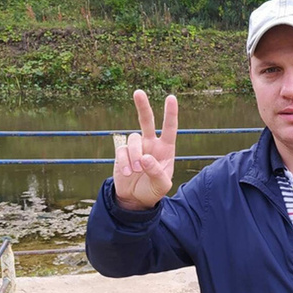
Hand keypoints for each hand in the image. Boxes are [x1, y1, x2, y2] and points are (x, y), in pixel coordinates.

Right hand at [114, 90, 177, 209]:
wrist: (136, 199)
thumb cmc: (153, 190)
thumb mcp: (162, 186)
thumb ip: (156, 172)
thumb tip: (145, 158)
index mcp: (166, 149)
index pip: (170, 128)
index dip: (171, 113)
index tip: (171, 97)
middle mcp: (151, 144)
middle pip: (147, 121)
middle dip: (143, 106)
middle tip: (138, 92)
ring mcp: (136, 148)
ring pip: (133, 139)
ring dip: (134, 154)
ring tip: (135, 170)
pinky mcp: (122, 153)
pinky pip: (122, 151)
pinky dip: (124, 162)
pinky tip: (127, 173)